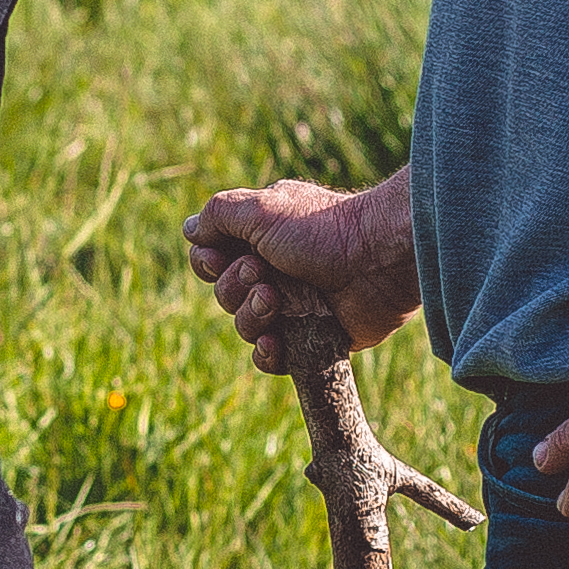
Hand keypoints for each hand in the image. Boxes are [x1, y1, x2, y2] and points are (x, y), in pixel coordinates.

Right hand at [184, 174, 416, 376]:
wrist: (378, 259)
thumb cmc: (321, 228)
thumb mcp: (261, 209)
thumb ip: (218, 215)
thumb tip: (190, 231)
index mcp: (262, 237)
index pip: (212, 258)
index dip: (210, 263)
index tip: (222, 256)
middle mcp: (276, 271)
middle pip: (224, 294)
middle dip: (234, 287)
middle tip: (263, 274)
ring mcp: (295, 307)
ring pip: (245, 327)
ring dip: (251, 316)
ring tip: (277, 302)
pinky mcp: (313, 339)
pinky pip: (272, 359)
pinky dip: (267, 354)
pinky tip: (275, 343)